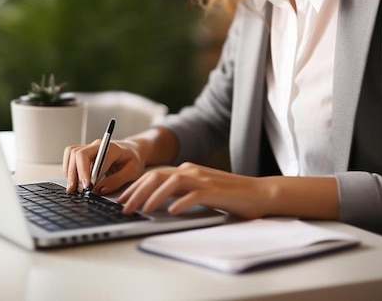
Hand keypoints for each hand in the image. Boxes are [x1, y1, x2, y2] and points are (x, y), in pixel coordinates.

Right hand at [63, 139, 146, 194]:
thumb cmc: (134, 159)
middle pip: (78, 153)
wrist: (134, 150)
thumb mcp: (132, 172)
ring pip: (72, 153)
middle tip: (74, 190)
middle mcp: (98, 145)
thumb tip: (99, 190)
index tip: (86, 188)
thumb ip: (116, 181)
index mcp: (111, 148)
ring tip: (72, 188)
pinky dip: (69, 168)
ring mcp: (91, 147)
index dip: (86, 174)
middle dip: (74, 173)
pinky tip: (74, 180)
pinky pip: (71, 156)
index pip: (92, 158)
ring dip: (69, 171)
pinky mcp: (86, 152)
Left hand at [118, 163, 272, 218]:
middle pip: (157, 176)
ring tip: (141, 209)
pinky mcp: (215, 191)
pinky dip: (180, 202)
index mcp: (187, 169)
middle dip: (137, 191)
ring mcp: (203, 179)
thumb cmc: (229, 194)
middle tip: (124, 207)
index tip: (122, 200)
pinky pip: (193, 195)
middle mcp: (192, 170)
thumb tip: (157, 201)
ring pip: (171, 183)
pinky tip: (171, 212)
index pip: (154, 174)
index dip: (135, 186)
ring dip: (153, 196)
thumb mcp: (200, 190)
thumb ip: (181, 191)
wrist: (259, 192)